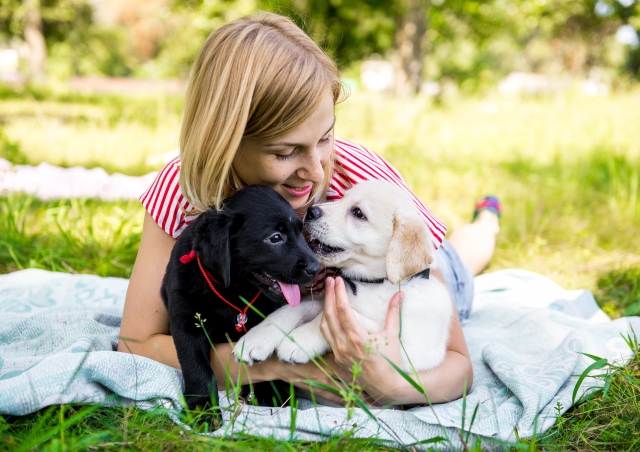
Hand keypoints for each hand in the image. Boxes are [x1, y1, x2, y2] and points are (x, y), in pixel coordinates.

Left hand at [319, 276, 405, 402]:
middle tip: (329, 281)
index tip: (338, 280)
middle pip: (329, 314)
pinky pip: (327, 337)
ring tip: (327, 295)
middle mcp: (344, 345)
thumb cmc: (391, 361)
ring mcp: (339, 352)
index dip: (338, 293)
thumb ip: (393, 312)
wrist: (386, 386)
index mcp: (357, 338)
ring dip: (325, 309)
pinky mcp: (337, 358)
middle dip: (328, 295)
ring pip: (324, 326)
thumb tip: (400, 293)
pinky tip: (329, 316)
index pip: (343, 309)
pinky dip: (326, 323)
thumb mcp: (392, 335)